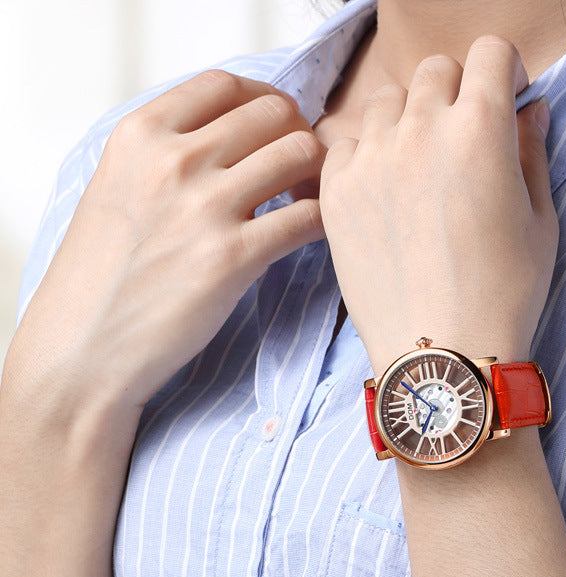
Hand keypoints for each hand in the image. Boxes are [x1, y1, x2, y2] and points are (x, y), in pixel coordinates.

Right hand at [7, 70, 325, 416]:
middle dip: (298, 135)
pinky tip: (314, 234)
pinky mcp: (234, 257)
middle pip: (274, 113)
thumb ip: (166, 153)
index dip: (263, 102)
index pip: (227, 85)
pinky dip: (323, 220)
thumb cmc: (104, 274)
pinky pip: (308, 217)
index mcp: (141, 134)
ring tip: (308, 201)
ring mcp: (205, 208)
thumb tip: (230, 135)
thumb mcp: (119, 187)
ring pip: (300, 153)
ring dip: (318, 174)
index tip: (272, 130)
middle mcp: (174, 160)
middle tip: (299, 171)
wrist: (87, 346)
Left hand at [319, 37, 557, 375]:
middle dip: (455, 92)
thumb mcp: (540, 223)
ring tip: (417, 165)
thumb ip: (532, 153)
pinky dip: (364, 152)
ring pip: (386, 102)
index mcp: (480, 130)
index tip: (501, 99)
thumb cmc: (503, 297)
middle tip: (461, 138)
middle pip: (435, 71)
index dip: (500, 73)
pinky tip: (381, 187)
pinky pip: (344, 142)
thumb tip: (530, 111)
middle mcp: (421, 131)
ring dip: (407, 119)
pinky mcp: (336, 193)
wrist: (440, 355)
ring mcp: (371, 160)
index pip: (488, 52)